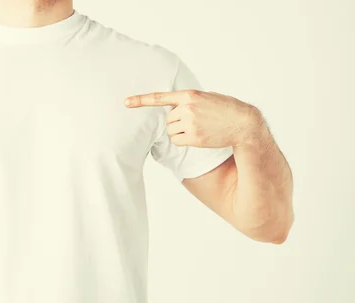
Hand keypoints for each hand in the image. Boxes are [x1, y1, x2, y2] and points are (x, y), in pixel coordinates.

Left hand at [123, 89, 262, 148]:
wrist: (242, 123)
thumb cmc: (226, 109)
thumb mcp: (208, 97)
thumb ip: (190, 99)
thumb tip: (177, 105)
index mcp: (189, 95)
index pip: (160, 97)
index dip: (141, 100)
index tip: (126, 102)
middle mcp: (187, 108)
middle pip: (167, 120)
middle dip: (176, 123)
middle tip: (194, 123)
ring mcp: (190, 123)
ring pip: (171, 131)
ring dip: (179, 132)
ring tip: (198, 129)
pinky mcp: (193, 138)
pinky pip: (176, 141)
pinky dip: (183, 141)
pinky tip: (198, 137)